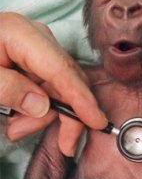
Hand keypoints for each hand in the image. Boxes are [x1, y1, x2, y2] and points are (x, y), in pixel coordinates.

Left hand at [0, 12, 106, 155]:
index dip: (81, 99)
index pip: (61, 70)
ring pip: (59, 87)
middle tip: (61, 144)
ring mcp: (36, 48)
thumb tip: (43, 105)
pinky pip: (47, 86)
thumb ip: (9, 90)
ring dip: (44, 114)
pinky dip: (37, 107)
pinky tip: (19, 119)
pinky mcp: (33, 59)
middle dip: (63, 114)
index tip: (97, 122)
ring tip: (17, 129)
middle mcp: (36, 37)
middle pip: (67, 80)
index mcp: (21, 34)